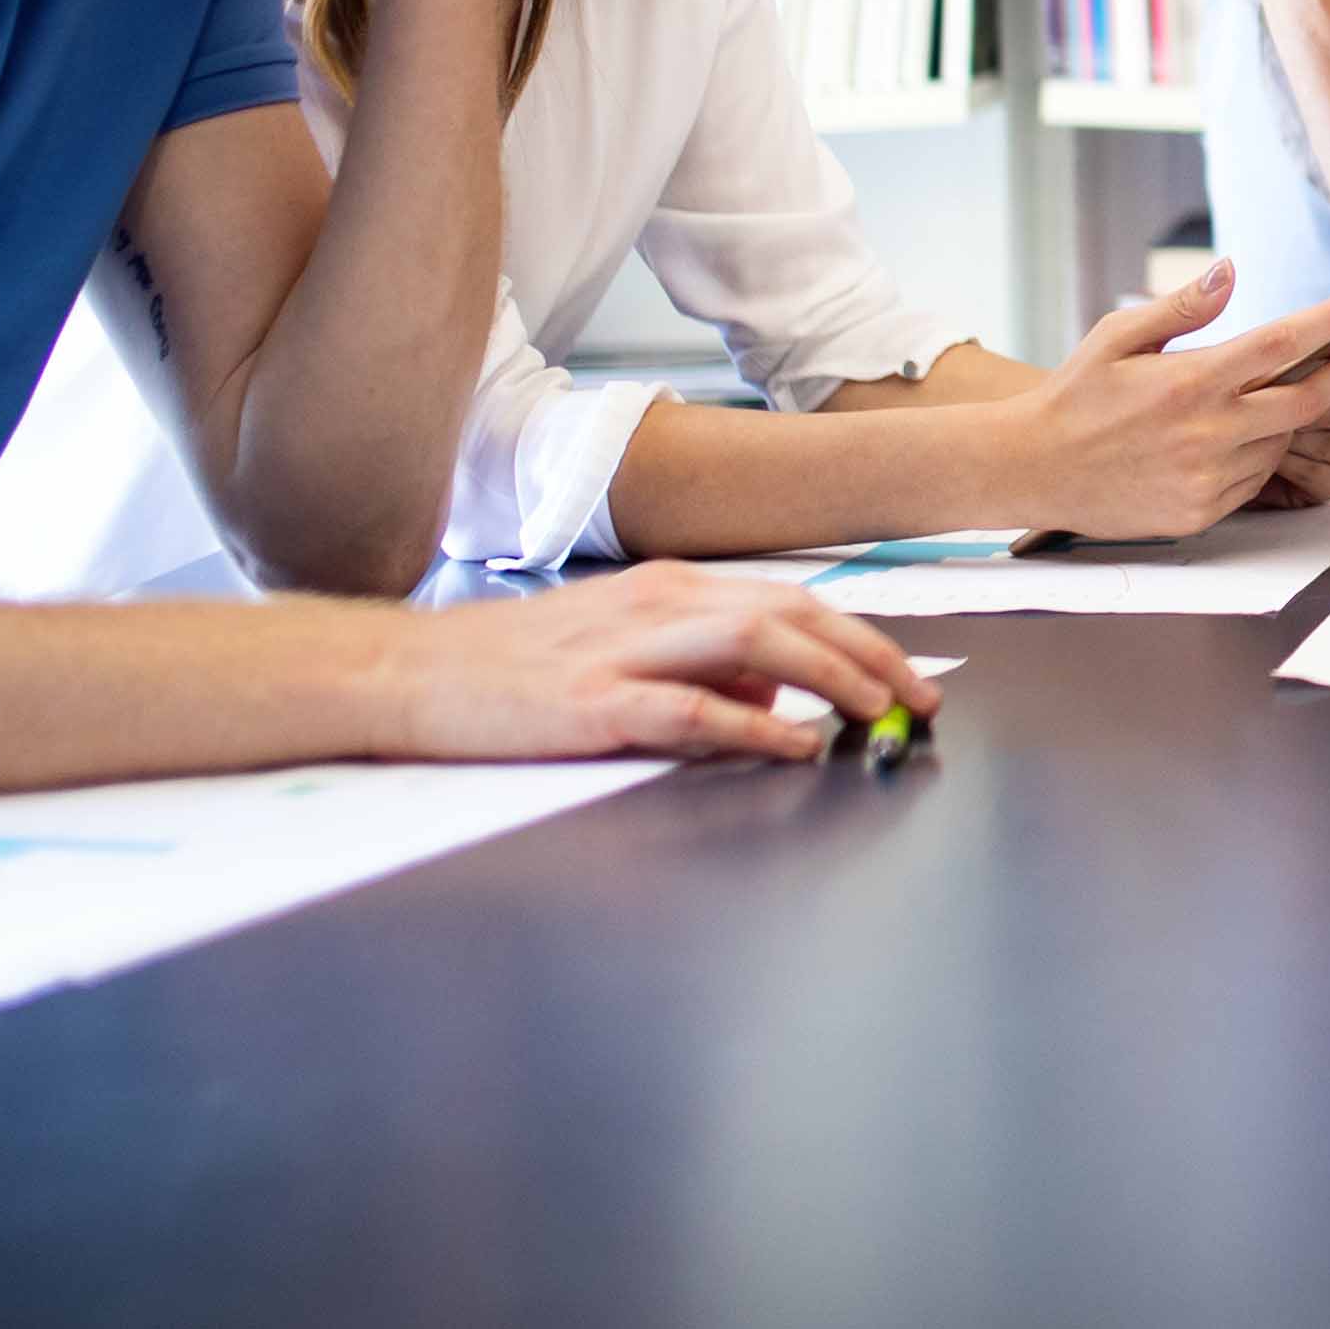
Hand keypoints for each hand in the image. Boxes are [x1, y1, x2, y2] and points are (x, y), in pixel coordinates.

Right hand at [369, 562, 937, 764]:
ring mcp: (623, 650)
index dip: (859, 636)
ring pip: (755, 645)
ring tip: (876, 713)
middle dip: (868, 656)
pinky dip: (749, 725)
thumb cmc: (516, 666)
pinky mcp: (590, 703)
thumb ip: (699, 661)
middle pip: (791, 615)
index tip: (907, 672)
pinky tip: (791, 743)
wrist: (409, 673)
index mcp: (671, 586)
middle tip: (919, 698)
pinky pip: (688, 709)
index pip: (790, 600)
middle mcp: (657, 604)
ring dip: (830, 678)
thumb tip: (776, 696)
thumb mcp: (622, 642)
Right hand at [1014, 262, 1329, 539]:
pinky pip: (1254, 479)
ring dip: (1286, 418)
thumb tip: (1232, 270)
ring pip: (1280, 441)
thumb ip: (1183, 307)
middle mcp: (1207, 432)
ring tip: (1254, 400)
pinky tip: (1224, 441)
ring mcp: (1208, 477)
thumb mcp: (1118, 336)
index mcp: (1191, 380)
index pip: (1284, 342)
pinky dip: (1255, 455)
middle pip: (1306, 401)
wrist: (1032, 469)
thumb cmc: (1075, 395)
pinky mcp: (1203, 512)